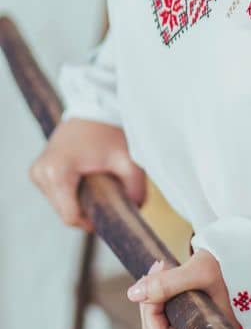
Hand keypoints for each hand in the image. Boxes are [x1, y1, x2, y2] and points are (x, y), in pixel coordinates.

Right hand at [29, 119, 146, 232]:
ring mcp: (36, 172)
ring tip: (97, 182)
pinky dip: (72, 192)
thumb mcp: (128, 160)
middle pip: (65, 212)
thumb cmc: (110, 131)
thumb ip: (135, 190)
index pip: (71, 216)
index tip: (109, 213)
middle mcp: (41, 173)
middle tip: (108, 194)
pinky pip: (56, 195)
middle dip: (87, 210)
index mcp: (58, 172)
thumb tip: (136, 211)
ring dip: (79, 201)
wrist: (93, 106)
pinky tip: (86, 179)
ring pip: (60, 205)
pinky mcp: (38, 171)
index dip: (92, 221)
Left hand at [127, 250, 241, 328]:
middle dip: (149, 301)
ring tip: (162, 268)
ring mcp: (193, 327)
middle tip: (156, 271)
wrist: (244, 258)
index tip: (154, 284)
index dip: (150, 314)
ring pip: (158, 320)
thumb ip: (167, 283)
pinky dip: (160, 293)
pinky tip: (166, 273)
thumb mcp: (199, 272)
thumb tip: (133, 294)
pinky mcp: (190, 316)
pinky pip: (165, 311)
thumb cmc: (230, 269)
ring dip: (153, 295)